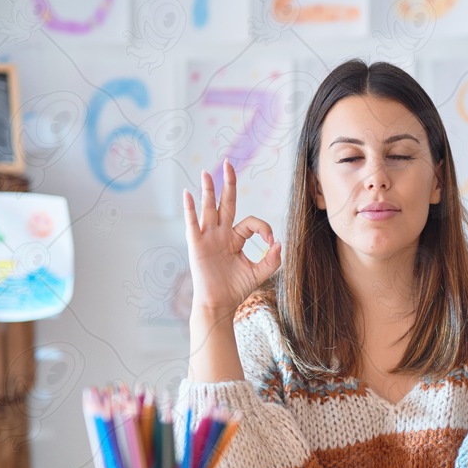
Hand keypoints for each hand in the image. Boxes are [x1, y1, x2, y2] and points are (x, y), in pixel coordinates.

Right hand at [183, 159, 281, 316]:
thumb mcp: (259, 273)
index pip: (251, 223)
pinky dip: (190, 208)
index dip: (264, 229)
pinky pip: (192, 223)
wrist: (219, 304)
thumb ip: (272, 260)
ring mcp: (208, 237)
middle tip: (229, 163)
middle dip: (228, 183)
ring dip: (208, 190)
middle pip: (226, 203)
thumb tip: (279, 242)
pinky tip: (188, 194)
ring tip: (206, 172)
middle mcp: (221, 234)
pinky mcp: (197, 245)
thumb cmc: (235, 289)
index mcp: (235, 239)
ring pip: (209, 208)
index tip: (271, 244)